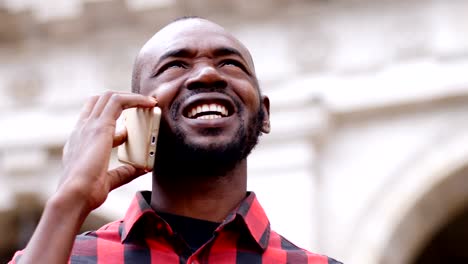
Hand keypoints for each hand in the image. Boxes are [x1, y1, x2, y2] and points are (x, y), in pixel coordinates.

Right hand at [58, 91, 156, 211]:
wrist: (75, 195)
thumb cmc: (86, 192)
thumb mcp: (109, 179)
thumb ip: (124, 171)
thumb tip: (142, 167)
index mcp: (79, 141)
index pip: (92, 118)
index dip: (111, 117)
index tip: (129, 125)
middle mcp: (82, 130)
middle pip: (99, 101)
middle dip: (122, 99)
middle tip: (141, 107)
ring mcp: (89, 126)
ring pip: (109, 97)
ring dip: (131, 97)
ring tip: (148, 102)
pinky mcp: (100, 126)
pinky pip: (118, 101)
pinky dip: (135, 99)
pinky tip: (149, 103)